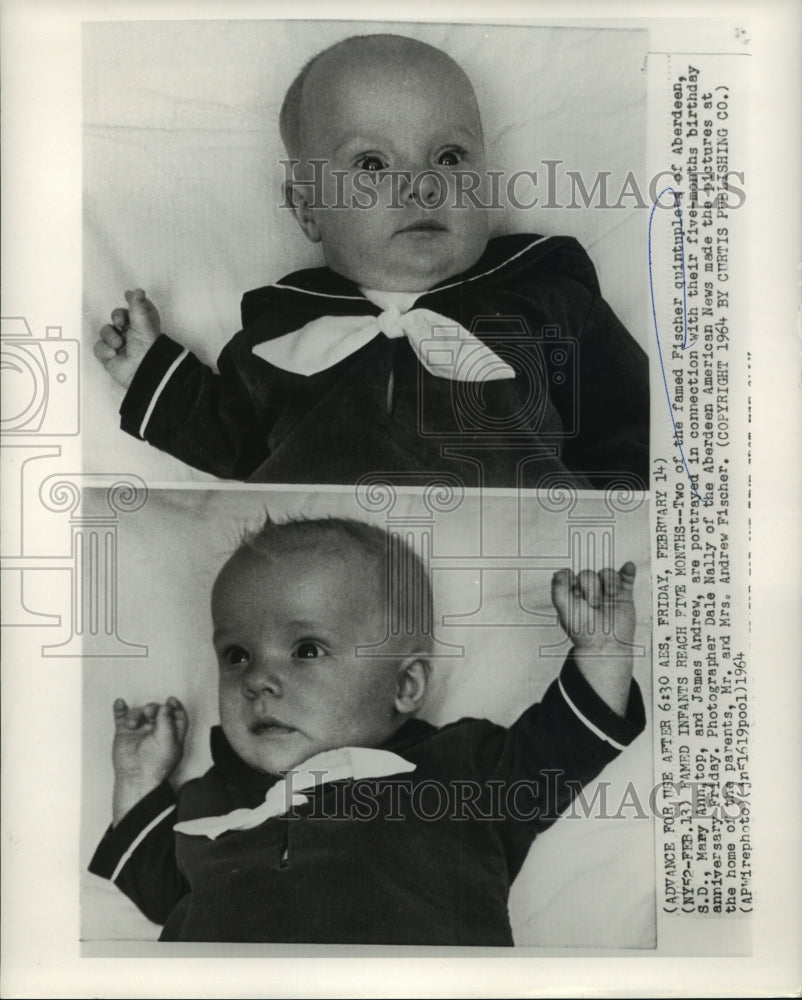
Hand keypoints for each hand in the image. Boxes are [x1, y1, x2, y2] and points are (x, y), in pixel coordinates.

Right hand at [94, 288, 160, 388]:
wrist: (142, 371)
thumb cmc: (147, 348)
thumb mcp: (143, 323)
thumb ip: (138, 305)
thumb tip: (138, 291)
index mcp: (143, 325)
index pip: (137, 310)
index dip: (132, 303)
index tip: (127, 295)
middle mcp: (132, 334)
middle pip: (117, 316)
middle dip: (117, 317)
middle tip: (120, 322)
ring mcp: (120, 345)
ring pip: (106, 331)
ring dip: (110, 337)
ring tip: (119, 345)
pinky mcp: (110, 356)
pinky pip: (98, 347)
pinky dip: (104, 350)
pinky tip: (113, 354)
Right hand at [111, 697, 186, 823]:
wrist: (136, 777)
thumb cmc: (156, 764)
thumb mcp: (168, 740)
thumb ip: (167, 721)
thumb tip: (166, 705)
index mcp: (172, 733)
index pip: (176, 715)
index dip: (175, 706)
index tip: (171, 700)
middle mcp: (156, 731)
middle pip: (157, 711)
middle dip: (153, 708)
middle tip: (149, 712)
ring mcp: (139, 731)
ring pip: (139, 712)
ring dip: (136, 713)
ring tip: (132, 723)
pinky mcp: (124, 733)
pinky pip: (121, 717)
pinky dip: (120, 709)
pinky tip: (119, 702)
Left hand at [551, 562, 635, 654]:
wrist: (606, 646)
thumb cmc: (583, 631)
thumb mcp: (565, 610)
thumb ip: (559, 589)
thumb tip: (561, 571)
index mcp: (573, 595)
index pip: (570, 576)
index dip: (572, 581)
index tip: (575, 592)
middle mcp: (589, 592)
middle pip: (588, 574)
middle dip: (591, 587)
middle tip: (593, 604)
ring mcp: (607, 593)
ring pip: (607, 574)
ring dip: (609, 582)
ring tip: (611, 596)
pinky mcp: (624, 595)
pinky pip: (626, 578)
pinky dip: (628, 571)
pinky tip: (628, 567)